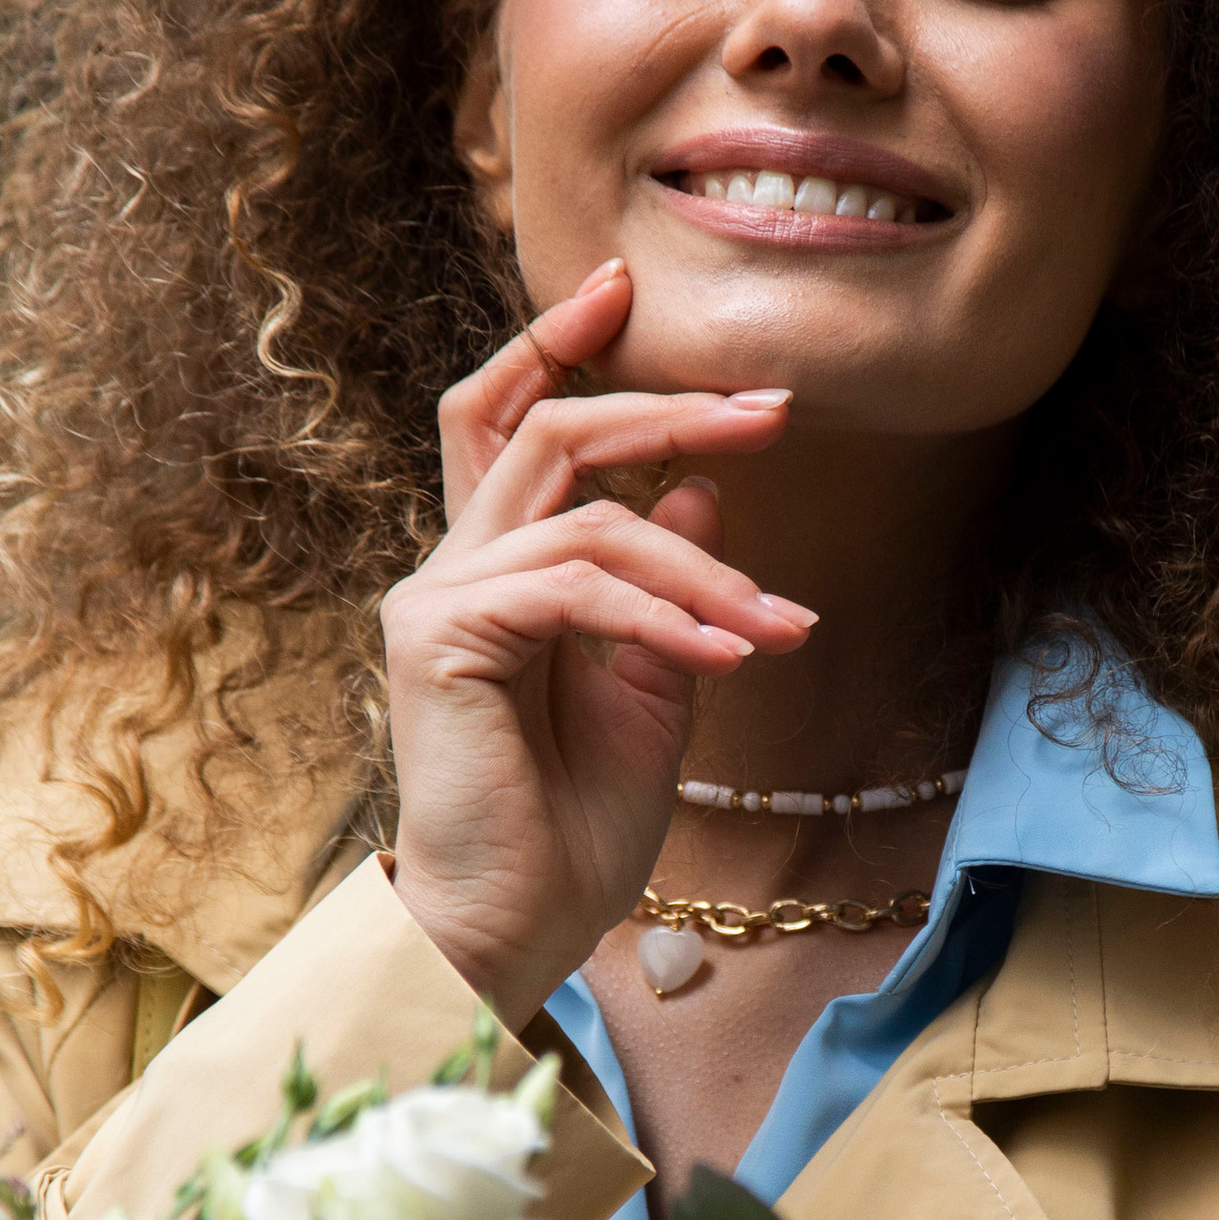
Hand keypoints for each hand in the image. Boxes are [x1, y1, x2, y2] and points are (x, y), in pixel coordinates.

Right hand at [383, 262, 806, 1021]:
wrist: (512, 933)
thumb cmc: (572, 835)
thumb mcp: (655, 700)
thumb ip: (674, 596)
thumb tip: (708, 495)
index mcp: (496, 577)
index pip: (506, 423)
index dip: (556, 345)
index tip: (626, 287)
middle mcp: (454, 571)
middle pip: (551, 432)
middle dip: (667, 408)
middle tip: (771, 410)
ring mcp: (438, 599)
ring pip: (587, 516)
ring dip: (704, 569)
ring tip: (780, 625)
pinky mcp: (442, 639)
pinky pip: (577, 588)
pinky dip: (666, 614)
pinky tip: (731, 652)